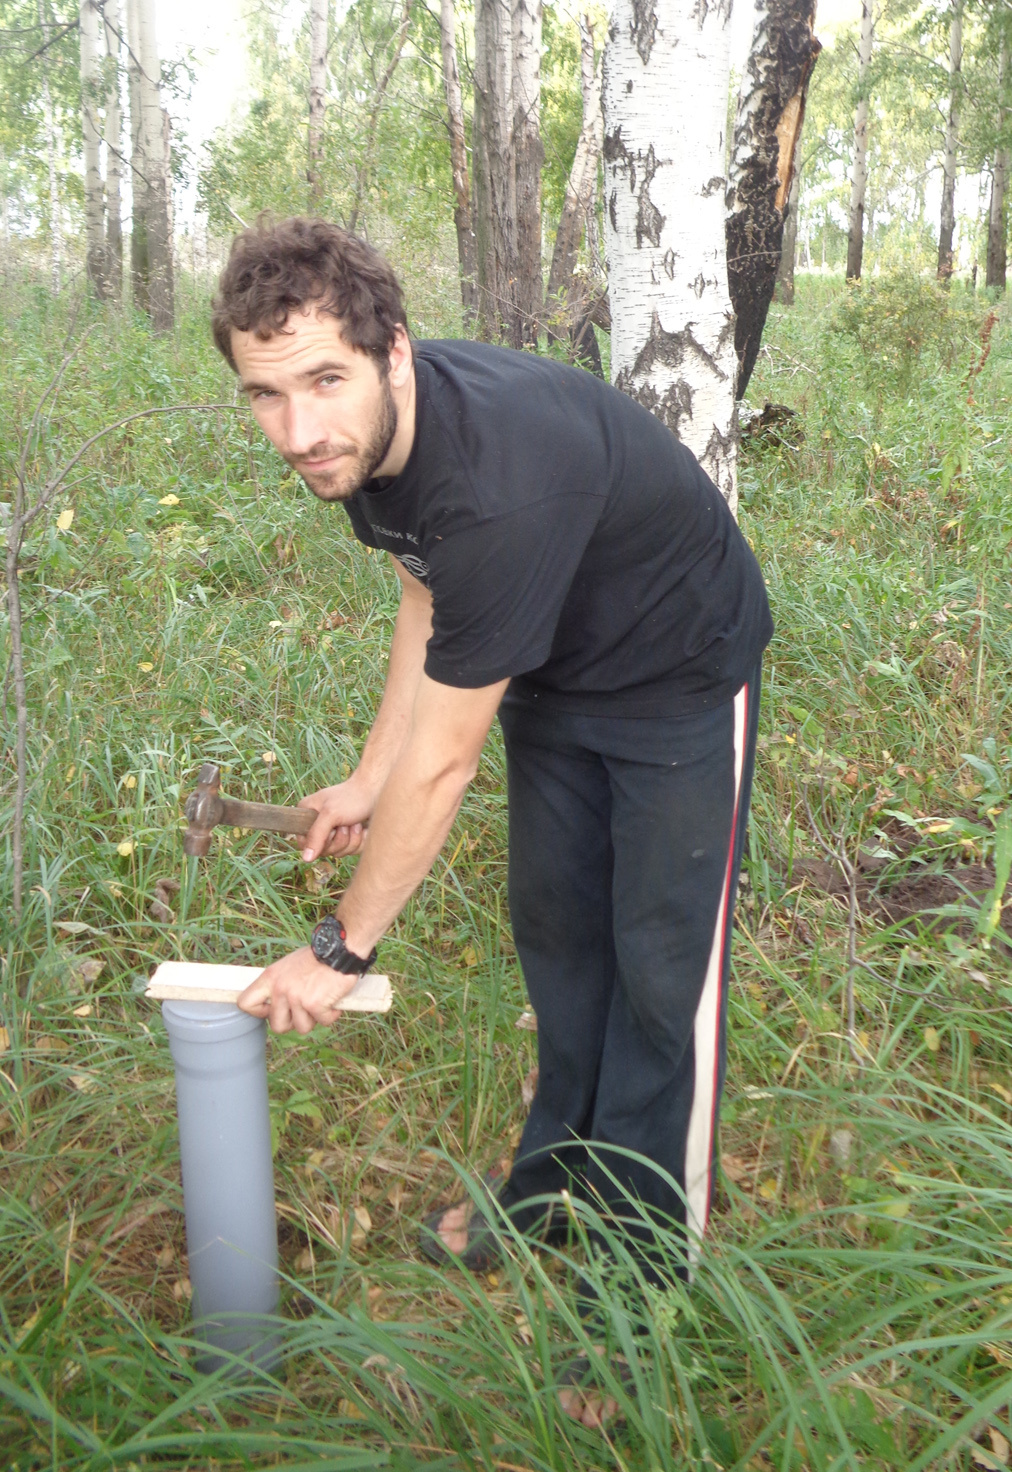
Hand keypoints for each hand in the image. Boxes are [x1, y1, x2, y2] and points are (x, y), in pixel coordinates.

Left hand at [237, 945, 360, 1033]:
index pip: (245, 1003)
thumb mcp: (288, 966)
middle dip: (293, 1022)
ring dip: (314, 1018)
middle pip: (277, 1026)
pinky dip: (331, 1014)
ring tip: (321, 1001)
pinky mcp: (314, 1005)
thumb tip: (275, 1004)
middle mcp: (280, 989)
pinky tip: (333, 1000)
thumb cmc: (317, 957)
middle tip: (304, 1010)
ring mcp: (296, 998)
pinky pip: (323, 1022)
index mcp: (270, 978)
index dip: (259, 1012)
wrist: (339, 949)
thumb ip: (279, 984)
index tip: (272, 1009)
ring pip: (302, 1028)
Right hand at [299, 776, 375, 860]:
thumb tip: (305, 858)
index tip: (330, 830)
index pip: (304, 843)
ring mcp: (334, 833)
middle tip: (346, 823)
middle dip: (339, 839)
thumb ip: (316, 836)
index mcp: (307, 815)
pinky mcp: (349, 838)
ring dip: (352, 839)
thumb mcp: (330, 814)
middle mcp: (318, 825)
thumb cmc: (352, 797)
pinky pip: (351, 851)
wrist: (375, 791)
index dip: (319, 842)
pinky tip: (362, 827)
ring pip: (339, 852)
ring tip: (355, 823)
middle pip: (324, 851)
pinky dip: (360, 840)